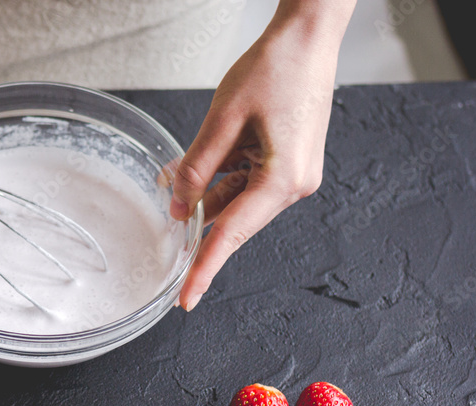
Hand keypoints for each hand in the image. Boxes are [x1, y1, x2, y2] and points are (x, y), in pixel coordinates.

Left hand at [169, 1, 354, 310]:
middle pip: (235, 221)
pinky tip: (195, 174)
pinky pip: (247, 184)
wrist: (308, 37)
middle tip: (166, 229)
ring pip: (237, 202)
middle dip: (198, 223)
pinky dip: (220, 180)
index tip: (186, 298)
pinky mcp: (289, 163)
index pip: (231, 236)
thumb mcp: (222, 120)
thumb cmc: (276, 69)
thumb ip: (196, 169)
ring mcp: (294, 175)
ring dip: (206, 197)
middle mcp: (294, 185)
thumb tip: (178, 207)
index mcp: (283, 180)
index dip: (204, 268)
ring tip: (174, 181)